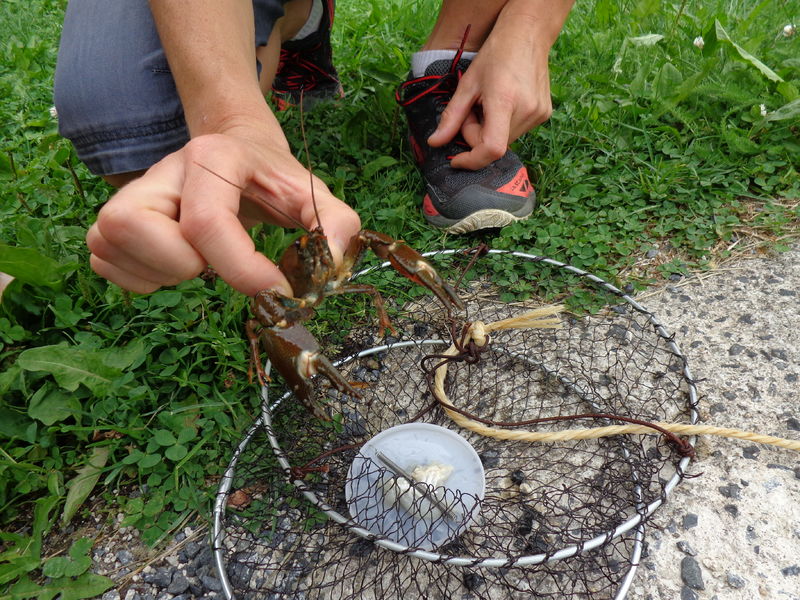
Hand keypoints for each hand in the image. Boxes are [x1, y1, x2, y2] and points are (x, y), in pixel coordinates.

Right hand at [85, 131, 360, 295]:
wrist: (236, 151)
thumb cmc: (272, 178)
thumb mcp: (312, 193)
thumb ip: (337, 223)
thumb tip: (336, 261)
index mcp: (212, 158)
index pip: (206, 222)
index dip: (241, 270)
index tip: (275, 291)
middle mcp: (162, 170)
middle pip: (133, 225)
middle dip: (180, 264)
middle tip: (214, 264)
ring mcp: (131, 193)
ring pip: (109, 241)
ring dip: (158, 272)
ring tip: (197, 262)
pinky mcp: (114, 220)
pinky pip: (103, 261)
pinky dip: (139, 279)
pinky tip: (174, 266)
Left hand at [427, 2, 571, 170]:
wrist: (527, 35)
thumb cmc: (495, 55)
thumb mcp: (467, 85)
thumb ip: (451, 117)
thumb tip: (435, 143)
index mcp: (505, 101)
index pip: (491, 149)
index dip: (472, 160)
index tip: (457, 159)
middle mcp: (526, 111)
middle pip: (493, 146)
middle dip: (476, 135)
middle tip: (473, 110)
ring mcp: (539, 114)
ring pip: (504, 141)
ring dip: (490, 131)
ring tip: (489, 104)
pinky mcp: (544, 115)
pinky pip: (516, 133)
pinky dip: (504, 126)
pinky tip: (504, 103)